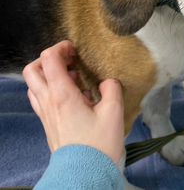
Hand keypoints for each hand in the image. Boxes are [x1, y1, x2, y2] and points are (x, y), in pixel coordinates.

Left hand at [23, 41, 124, 164]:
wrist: (84, 175)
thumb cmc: (98, 144)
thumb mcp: (114, 112)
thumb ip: (111, 88)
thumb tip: (107, 82)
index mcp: (62, 94)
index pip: (49, 58)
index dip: (61, 47)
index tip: (75, 49)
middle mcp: (48, 101)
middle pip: (32, 69)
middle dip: (49, 58)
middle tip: (69, 60)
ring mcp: (45, 113)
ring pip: (33, 84)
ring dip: (49, 74)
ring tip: (71, 77)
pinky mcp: (47, 124)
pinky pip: (40, 98)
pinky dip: (50, 89)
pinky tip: (72, 95)